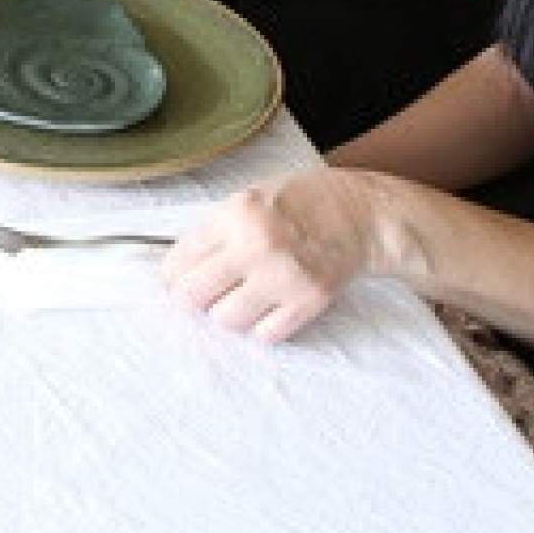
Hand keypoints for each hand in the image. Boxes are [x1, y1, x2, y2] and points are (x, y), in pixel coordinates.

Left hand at [163, 168, 392, 343]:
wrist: (361, 213)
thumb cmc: (300, 202)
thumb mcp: (249, 198)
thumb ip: (214, 230)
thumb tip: (175, 271)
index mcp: (235, 213)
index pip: (178, 260)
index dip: (172, 276)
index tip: (176, 282)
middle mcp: (255, 244)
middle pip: (193, 295)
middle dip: (193, 298)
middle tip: (205, 294)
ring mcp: (283, 275)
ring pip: (225, 319)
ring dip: (229, 312)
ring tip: (244, 296)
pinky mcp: (309, 300)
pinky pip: (265, 334)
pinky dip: (262, 326)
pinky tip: (270, 305)